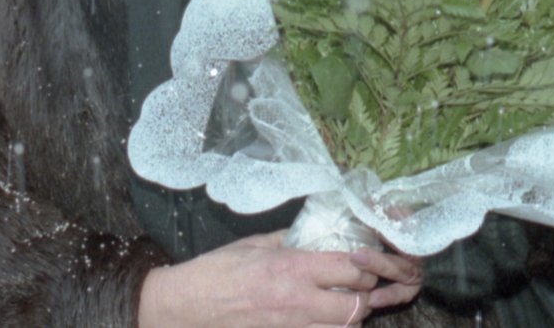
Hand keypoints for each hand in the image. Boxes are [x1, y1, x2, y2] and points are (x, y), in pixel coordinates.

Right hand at [138, 231, 422, 327]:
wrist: (186, 307)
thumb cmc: (217, 271)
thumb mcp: (257, 243)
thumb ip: (292, 239)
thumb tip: (317, 233)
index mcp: (293, 268)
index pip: (352, 268)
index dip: (367, 264)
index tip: (366, 258)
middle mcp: (299, 301)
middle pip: (357, 306)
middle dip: (366, 295)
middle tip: (361, 284)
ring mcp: (292, 327)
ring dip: (351, 316)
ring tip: (345, 302)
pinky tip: (324, 318)